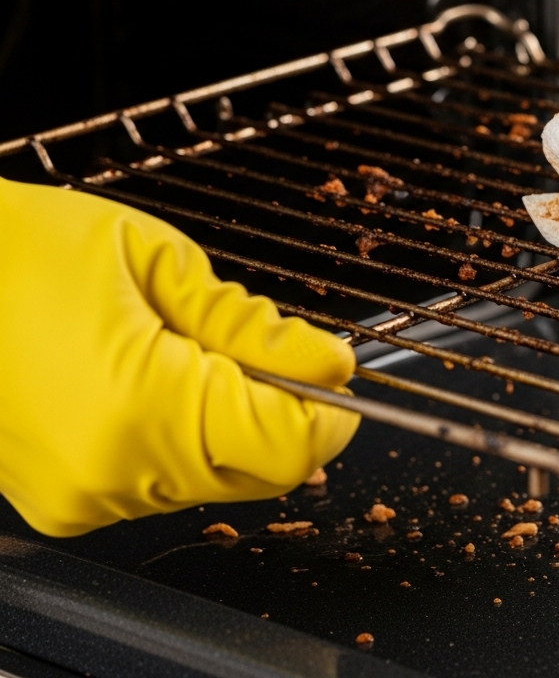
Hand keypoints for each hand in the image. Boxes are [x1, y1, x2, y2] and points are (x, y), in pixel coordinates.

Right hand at [0, 178, 358, 536]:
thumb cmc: (26, 252)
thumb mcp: (161, 264)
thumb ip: (253, 327)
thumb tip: (328, 364)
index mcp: (141, 410)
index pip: (292, 445)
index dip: (329, 408)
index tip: (329, 367)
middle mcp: (112, 474)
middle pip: (263, 472)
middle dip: (282, 413)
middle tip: (254, 348)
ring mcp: (83, 498)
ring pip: (218, 481)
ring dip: (231, 426)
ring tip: (181, 355)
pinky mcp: (65, 505)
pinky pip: (165, 485)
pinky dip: (183, 442)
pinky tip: (148, 384)